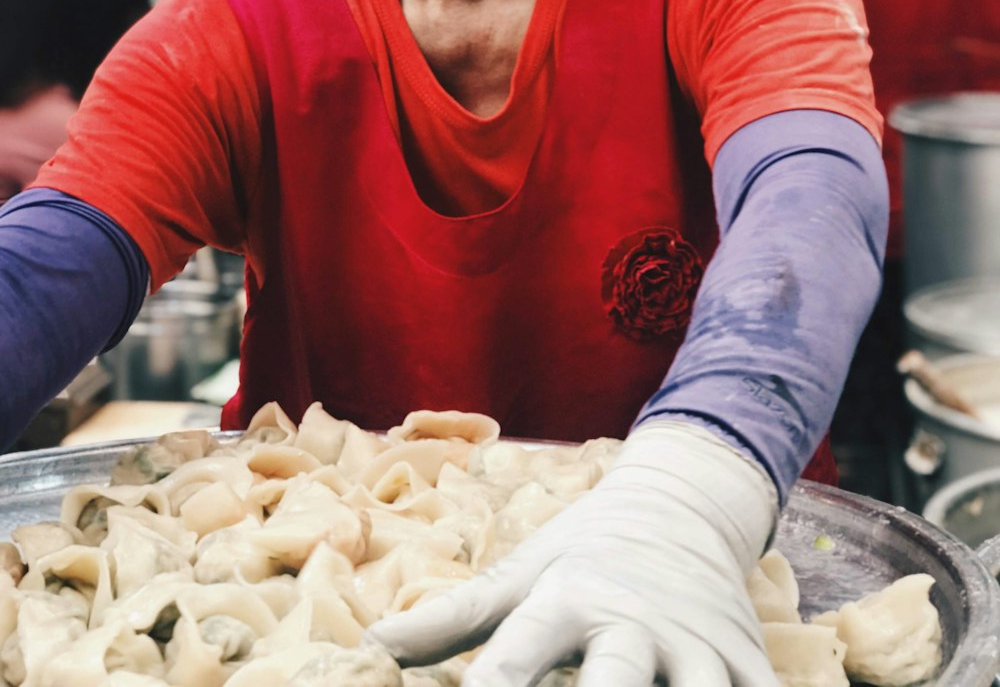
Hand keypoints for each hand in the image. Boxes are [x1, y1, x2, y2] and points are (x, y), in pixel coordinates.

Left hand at [368, 422, 780, 685]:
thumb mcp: (523, 571)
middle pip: (615, 683)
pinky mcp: (748, 662)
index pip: (519, 657)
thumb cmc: (586, 550)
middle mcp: (635, 622)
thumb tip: (370, 645)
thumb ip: (452, 615)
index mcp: (569, 597)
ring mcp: (698, 645)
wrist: (684, 504)